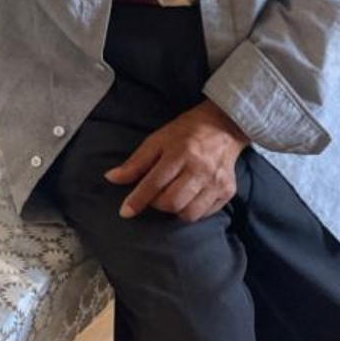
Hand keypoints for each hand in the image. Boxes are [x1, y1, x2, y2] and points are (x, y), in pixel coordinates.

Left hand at [104, 100, 250, 222]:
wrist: (223, 126)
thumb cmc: (185, 133)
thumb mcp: (157, 140)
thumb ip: (135, 162)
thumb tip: (111, 178)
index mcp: (180, 153)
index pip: (154, 183)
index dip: (137, 200)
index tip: (125, 212)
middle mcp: (200, 169)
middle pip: (172, 202)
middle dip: (156, 204)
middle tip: (154, 195)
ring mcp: (217, 182)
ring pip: (189, 214)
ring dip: (174, 210)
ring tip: (171, 196)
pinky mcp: (228, 191)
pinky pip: (204, 214)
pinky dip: (191, 211)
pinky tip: (187, 197)